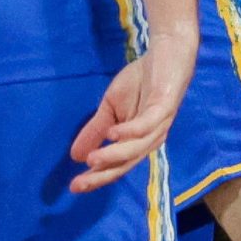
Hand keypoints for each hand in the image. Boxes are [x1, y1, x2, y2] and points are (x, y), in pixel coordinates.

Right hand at [70, 39, 195, 192]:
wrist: (166, 53)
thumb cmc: (141, 82)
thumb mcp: (111, 108)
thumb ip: (96, 131)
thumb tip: (75, 156)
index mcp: (138, 141)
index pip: (117, 165)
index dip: (97, 177)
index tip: (74, 186)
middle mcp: (150, 139)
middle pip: (126, 164)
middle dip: (102, 175)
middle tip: (79, 184)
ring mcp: (159, 124)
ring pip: (136, 148)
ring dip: (113, 155)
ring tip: (92, 160)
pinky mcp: (164, 107)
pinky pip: (146, 124)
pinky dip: (130, 131)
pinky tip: (113, 133)